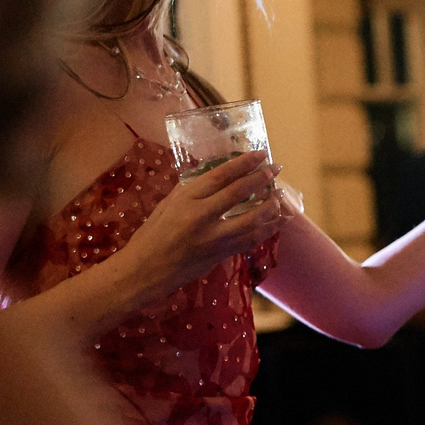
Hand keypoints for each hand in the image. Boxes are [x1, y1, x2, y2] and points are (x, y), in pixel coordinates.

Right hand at [111, 149, 290, 301]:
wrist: (145, 270)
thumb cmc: (153, 234)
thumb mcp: (168, 204)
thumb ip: (193, 190)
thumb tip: (219, 175)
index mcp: (186, 199)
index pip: (221, 176)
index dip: (244, 163)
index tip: (260, 154)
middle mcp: (201, 217)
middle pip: (239, 193)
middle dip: (262, 178)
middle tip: (276, 168)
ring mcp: (213, 238)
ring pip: (252, 219)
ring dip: (270, 206)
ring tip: (280, 195)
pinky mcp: (221, 255)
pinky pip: (251, 240)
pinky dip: (268, 229)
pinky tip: (278, 220)